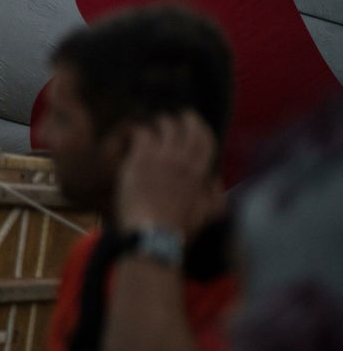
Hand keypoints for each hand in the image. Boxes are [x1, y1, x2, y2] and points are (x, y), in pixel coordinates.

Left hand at [116, 112, 224, 239]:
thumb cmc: (178, 230)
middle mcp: (182, 161)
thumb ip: (216, 197)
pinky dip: (139, 130)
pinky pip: (142, 134)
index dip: (200, 128)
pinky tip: (134, 131)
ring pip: (165, 128)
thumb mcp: (206, 216)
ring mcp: (161, 158)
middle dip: (183, 119)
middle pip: (187, 129)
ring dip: (160, 122)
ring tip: (154, 122)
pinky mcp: (139, 160)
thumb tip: (217, 180)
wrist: (153, 235)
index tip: (195, 122)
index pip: (205, 141)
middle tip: (177, 115)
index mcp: (200, 174)